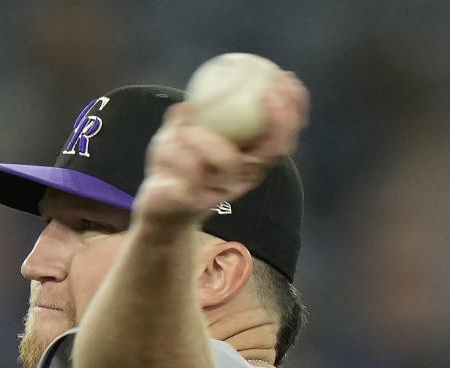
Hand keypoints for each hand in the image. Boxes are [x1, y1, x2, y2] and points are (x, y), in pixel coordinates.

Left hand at [133, 72, 309, 231]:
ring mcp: (222, 192)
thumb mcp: (186, 131)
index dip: (293, 109)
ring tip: (190, 117)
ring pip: (227, 159)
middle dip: (280, 120)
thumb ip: (197, 113)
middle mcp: (244, 180)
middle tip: (269, 89)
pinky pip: (189, 166)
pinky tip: (172, 134)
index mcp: (250, 164)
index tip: (287, 78)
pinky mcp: (195, 201)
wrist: (156, 206)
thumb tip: (203, 88)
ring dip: (205, 135)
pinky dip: (177, 147)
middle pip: (273, 152)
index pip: (282, 137)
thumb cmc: (176, 164)